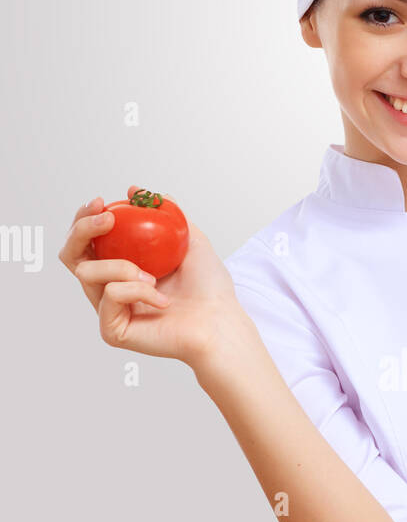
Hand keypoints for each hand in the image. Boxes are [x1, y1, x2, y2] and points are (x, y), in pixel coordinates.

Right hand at [58, 190, 244, 366]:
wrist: (221, 322)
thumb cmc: (210, 289)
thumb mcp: (190, 239)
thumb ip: (166, 213)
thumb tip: (134, 190)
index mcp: (123, 268)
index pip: (88, 241)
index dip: (85, 219)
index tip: (102, 202)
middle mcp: (110, 289)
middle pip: (71, 255)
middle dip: (82, 230)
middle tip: (107, 219)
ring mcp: (109, 311)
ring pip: (87, 272)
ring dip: (122, 266)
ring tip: (154, 277)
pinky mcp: (112, 330)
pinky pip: (110, 295)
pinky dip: (137, 291)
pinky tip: (162, 301)